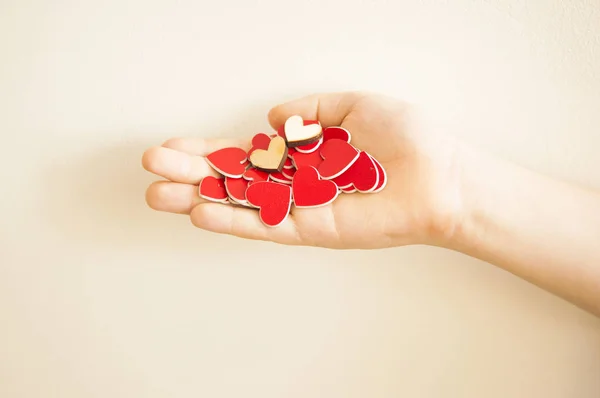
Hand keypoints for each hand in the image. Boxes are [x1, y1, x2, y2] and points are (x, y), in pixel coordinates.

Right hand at [142, 91, 463, 248]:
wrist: (441, 175)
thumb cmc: (406, 140)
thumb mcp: (354, 106)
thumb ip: (311, 111)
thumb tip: (273, 114)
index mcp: (302, 156)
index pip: (244, 154)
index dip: (208, 151)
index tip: (174, 146)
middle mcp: (295, 184)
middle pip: (232, 180)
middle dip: (190, 174)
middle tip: (150, 169)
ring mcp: (301, 209)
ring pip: (240, 205)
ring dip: (197, 198)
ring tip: (157, 194)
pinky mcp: (314, 229)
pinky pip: (267, 225)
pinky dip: (234, 219)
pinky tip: (200, 210)